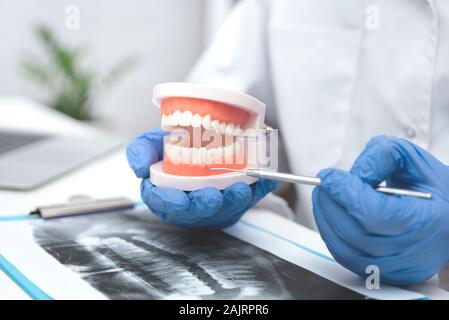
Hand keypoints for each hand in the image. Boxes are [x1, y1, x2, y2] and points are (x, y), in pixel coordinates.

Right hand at [126, 129, 277, 227]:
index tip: (178, 199)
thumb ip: (140, 152)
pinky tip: (264, 182)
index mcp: (166, 197)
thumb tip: (141, 167)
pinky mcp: (235, 203)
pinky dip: (257, 192)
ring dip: (233, 202)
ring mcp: (214, 208)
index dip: (170, 204)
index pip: (165, 205)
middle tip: (212, 196)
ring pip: (225, 211)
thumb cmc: (172, 149)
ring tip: (241, 189)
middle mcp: (190, 207)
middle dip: (205, 207)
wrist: (198, 145)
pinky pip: (248, 201)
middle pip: (197, 213)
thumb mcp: (150, 146)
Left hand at [312, 135, 448, 284]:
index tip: (329, 176)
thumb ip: (382, 156)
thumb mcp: (411, 160)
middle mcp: (415, 249)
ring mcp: (398, 266)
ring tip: (323, 196)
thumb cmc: (431, 188)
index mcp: (429, 219)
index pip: (375, 214)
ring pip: (347, 249)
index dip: (345, 193)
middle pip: (356, 233)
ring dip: (326, 219)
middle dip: (331, 203)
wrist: (445, 216)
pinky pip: (346, 257)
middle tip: (323, 184)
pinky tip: (329, 215)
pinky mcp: (384, 272)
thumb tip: (353, 174)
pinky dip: (331, 235)